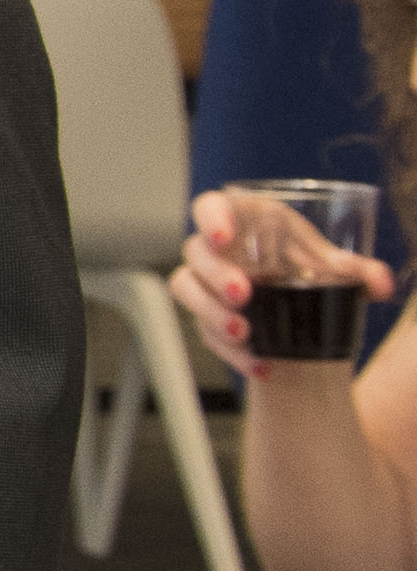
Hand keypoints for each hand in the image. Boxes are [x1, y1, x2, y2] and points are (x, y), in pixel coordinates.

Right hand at [179, 187, 394, 377]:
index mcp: (246, 222)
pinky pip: (204, 332)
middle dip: (216, 275)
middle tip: (245, 295)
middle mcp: (218, 250)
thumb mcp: (336, 267)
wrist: (303, 306)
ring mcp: (206, 283)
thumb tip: (382, 284)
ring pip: (186, 289)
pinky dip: (231, 352)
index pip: (211, 206)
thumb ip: (360, 271)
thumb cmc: (310, 269)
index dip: (211, 218)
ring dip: (211, 313)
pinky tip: (260, 364)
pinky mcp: (206, 317)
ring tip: (245, 334)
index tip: (223, 238)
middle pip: (196, 252)